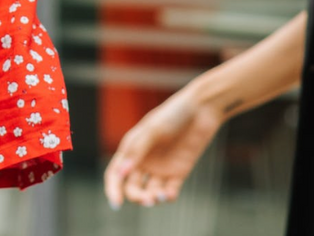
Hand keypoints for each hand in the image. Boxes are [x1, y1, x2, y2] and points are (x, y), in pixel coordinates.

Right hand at [103, 87, 223, 207]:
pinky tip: (169, 194)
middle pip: (132, 187)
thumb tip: (121, 173)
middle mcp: (144, 160)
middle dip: (137, 197)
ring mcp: (161, 167)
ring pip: (150, 191)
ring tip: (160, 197)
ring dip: (153, 198)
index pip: (115, 174)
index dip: (113, 189)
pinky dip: (168, 196)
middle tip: (147, 200)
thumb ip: (137, 150)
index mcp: (131, 148)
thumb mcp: (152, 129)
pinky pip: (170, 190)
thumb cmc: (173, 114)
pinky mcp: (178, 171)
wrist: (201, 110)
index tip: (116, 204)